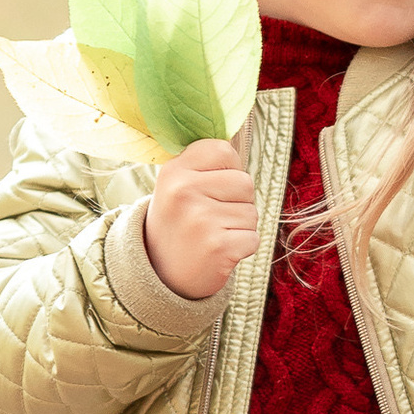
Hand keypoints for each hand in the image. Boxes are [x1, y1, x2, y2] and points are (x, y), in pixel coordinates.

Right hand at [142, 138, 256, 301]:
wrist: (160, 275)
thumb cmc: (179, 223)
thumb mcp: (176, 185)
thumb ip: (203, 163)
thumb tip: (236, 138)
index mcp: (174, 171)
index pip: (223, 150)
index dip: (228, 169)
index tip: (211, 187)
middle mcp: (184, 191)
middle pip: (245, 182)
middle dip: (238, 202)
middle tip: (211, 217)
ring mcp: (201, 220)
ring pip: (252, 212)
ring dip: (240, 227)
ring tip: (212, 234)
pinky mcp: (219, 247)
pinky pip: (253, 238)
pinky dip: (242, 248)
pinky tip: (218, 252)